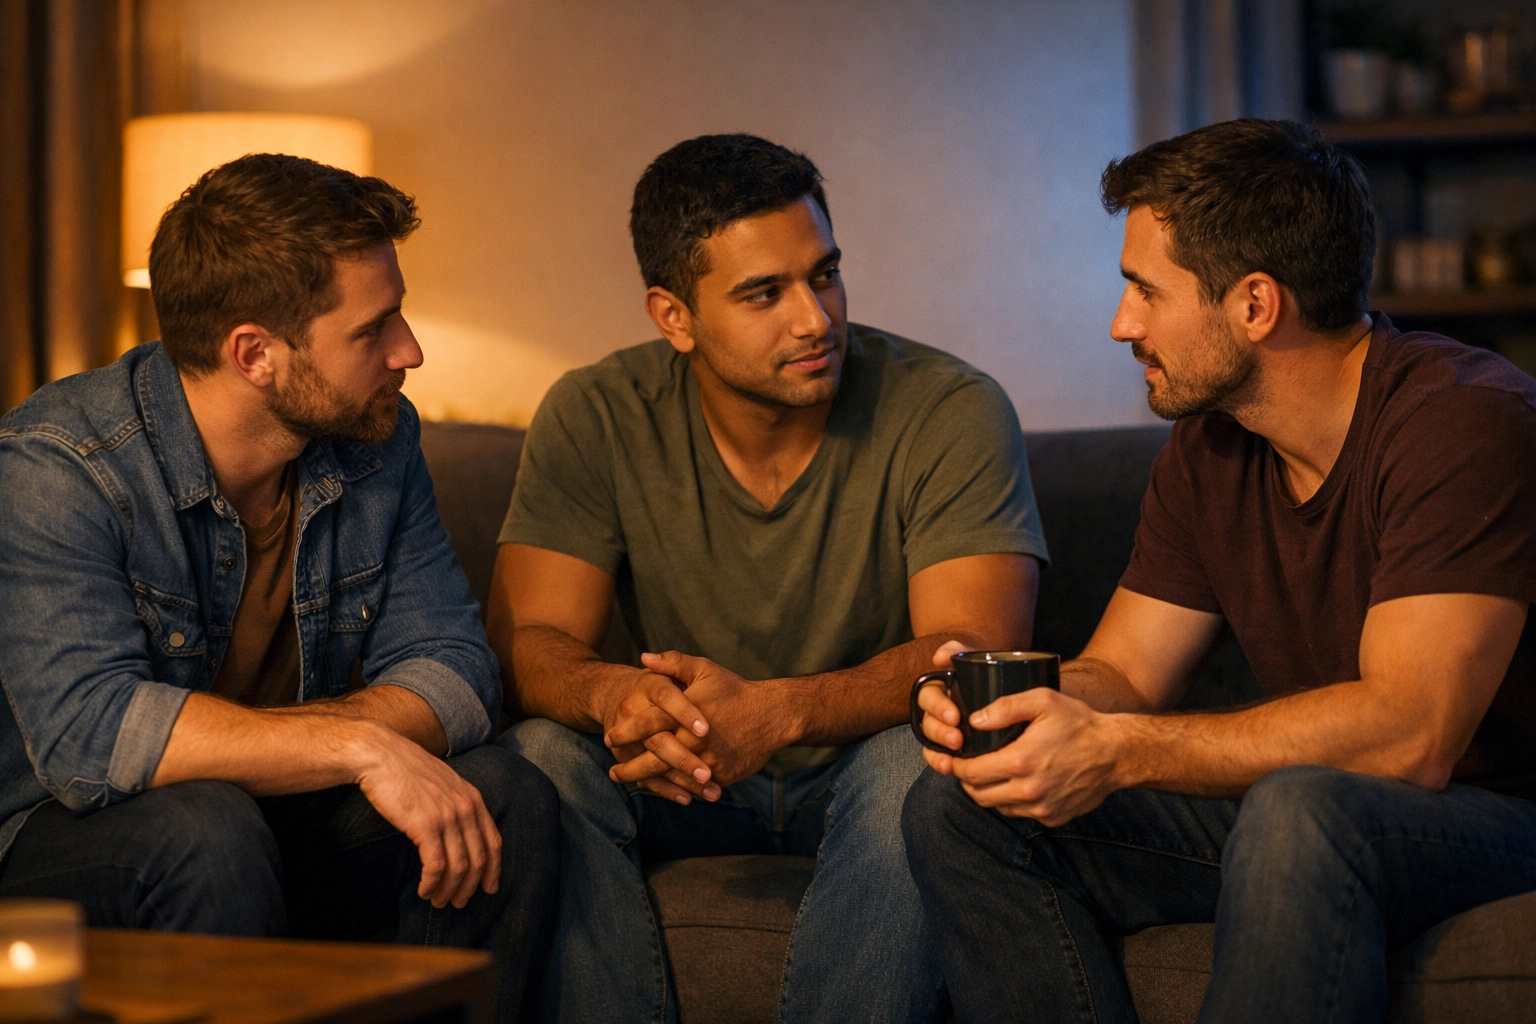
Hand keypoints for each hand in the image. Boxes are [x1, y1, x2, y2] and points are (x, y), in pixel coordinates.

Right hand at [346, 720, 502, 908]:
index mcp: (473, 798)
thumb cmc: (405, 771)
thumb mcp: (442, 784)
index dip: (494, 869)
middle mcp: (466, 808)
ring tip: (438, 901)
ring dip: (449, 890)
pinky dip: (432, 883)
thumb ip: (455, 805)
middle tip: (457, 903)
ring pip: (459, 867)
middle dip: (470, 887)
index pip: (494, 841)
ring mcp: (447, 816)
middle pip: (479, 859)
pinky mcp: (425, 826)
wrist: (380, 755)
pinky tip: (424, 890)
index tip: (489, 888)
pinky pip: (436, 866)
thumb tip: (457, 835)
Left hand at [608, 651, 791, 789]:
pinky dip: (675, 789)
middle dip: (630, 767)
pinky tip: (661, 789)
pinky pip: (692, 786)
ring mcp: (708, 761)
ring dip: (648, 782)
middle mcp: (694, 740)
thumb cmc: (734, 691)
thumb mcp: (704, 670)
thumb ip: (673, 664)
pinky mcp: (720, 776)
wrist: (773, 715)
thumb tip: (644, 658)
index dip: (625, 732)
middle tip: (613, 772)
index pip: (647, 723)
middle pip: (654, 758)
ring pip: (671, 777)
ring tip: (632, 783)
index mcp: (685, 713)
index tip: (608, 737)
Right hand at [915, 641, 972, 772]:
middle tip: (957, 739)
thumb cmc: (984, 669)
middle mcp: (935, 709)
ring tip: (952, 761)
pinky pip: (937, 756)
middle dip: (939, 733)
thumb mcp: (972, 656)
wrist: (1001, 682)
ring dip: (938, 751)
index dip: (938, 707)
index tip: (954, 716)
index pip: (928, 697)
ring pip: (930, 741)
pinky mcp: (948, 745)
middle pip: (928, 722)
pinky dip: (940, 763)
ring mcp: (941, 728)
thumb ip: (956, 650)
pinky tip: (949, 768)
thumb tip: (940, 657)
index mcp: (937, 688)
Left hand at [932, 686, 1124, 827]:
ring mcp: (1041, 809)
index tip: (954, 757)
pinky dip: (1010, 801)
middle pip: (978, 794)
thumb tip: (974, 720)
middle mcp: (1028, 791)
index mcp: (1020, 762)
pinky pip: (1019, 813)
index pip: (970, 772)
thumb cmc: (1079, 723)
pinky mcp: (1053, 818)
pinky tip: (1014, 784)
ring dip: (987, 792)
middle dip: (967, 780)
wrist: (1116, 753)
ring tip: (988, 774)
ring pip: (996, 807)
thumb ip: (1005, 707)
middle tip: (967, 766)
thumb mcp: (1043, 701)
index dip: (957, 765)